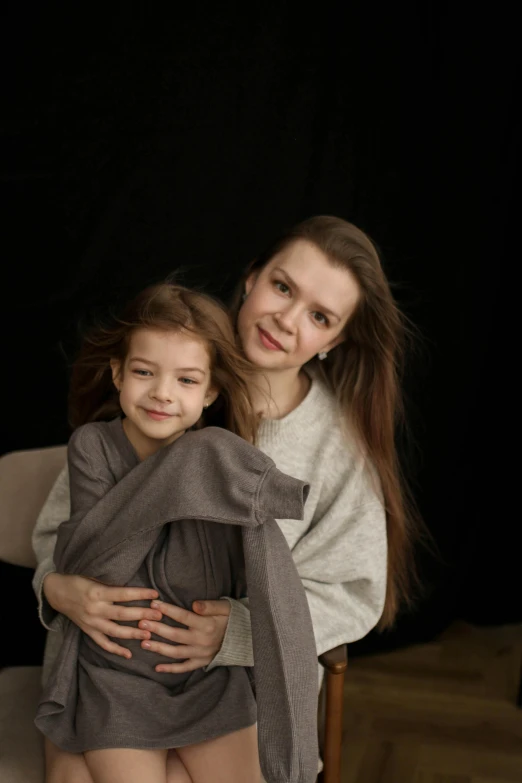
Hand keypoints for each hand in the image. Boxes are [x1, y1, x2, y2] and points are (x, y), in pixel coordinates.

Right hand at [43, 573, 162, 658]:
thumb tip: (134, 587)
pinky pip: (103, 643)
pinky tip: (129, 654)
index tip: (155, 593)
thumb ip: (111, 584)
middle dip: (142, 615)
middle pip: (123, 614)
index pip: (123, 594)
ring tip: (149, 634)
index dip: (140, 593)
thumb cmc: (79, 581)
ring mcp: (92, 623)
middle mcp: (95, 609)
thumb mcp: (94, 577)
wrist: (57, 593)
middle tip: (159, 615)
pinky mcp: (88, 632)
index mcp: (97, 593)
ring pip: (115, 631)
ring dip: (133, 634)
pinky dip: (115, 650)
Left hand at [139, 599, 230, 672]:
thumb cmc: (231, 618)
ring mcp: (201, 653)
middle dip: (156, 629)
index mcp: (206, 625)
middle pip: (175, 635)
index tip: (153, 604)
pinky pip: (184, 667)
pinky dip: (171, 669)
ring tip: (143, 643)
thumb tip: (194, 604)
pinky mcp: (202, 662)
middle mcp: (202, 641)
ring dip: (159, 648)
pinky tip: (157, 667)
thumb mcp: (224, 607)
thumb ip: (209, 605)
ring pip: (176, 652)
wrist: (244, 637)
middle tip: (141, 623)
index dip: (167, 610)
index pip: (182, 616)